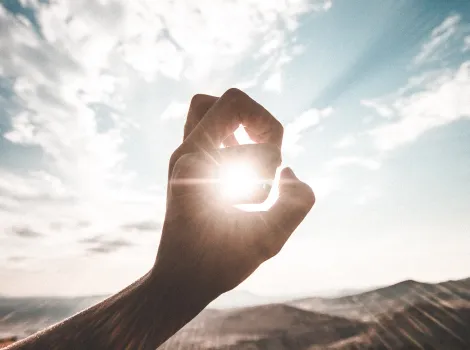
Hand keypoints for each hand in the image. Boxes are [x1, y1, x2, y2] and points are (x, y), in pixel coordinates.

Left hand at [152, 88, 314, 300]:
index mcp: (196, 166)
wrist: (177, 280)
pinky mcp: (188, 165)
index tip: (270, 178)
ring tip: (257, 158)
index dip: (268, 135)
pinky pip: (208, 128)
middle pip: (227, 101)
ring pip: (210, 108)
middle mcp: (184, 154)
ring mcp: (183, 158)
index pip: (240, 114)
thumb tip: (289, 171)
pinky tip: (245, 166)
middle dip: (261, 123)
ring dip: (244, 125)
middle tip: (269, 156)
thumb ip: (296, 202)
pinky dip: (233, 135)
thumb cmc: (217, 264)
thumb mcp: (267, 241)